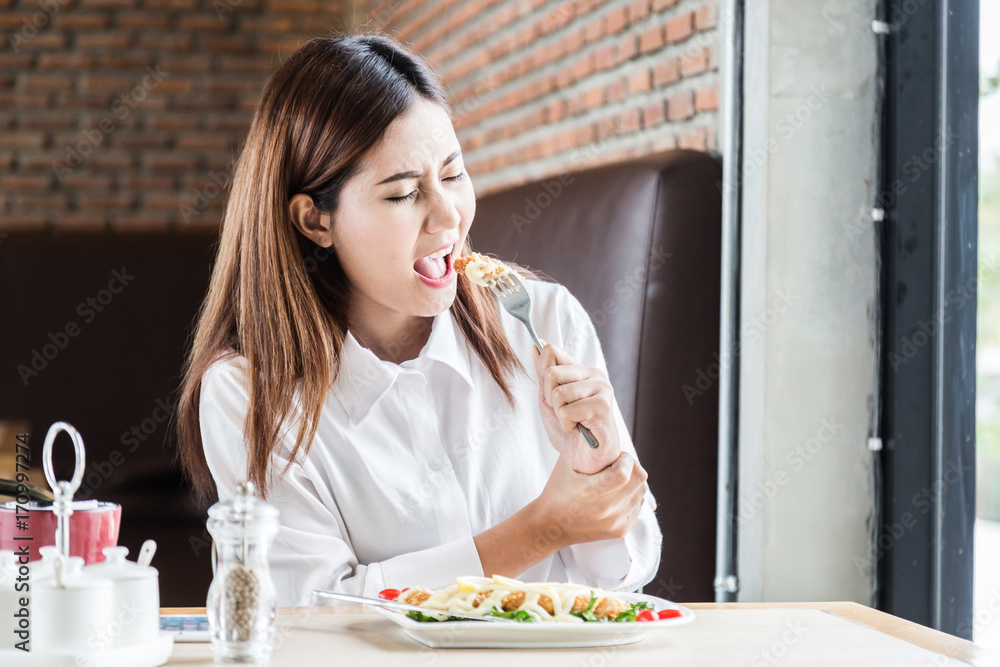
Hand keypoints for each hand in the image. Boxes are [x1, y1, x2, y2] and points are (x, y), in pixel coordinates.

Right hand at [532, 452, 647, 549]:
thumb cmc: (557, 492)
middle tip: (619, 464)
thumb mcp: (566, 465)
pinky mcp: (620, 531)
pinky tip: (617, 492)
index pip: (624, 473)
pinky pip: (638, 506)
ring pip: (641, 492)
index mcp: (591, 492)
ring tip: (617, 478)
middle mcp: (606, 509)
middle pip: (638, 480)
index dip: (626, 459)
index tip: (618, 455)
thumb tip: (600, 434)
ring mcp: (615, 522)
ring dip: (633, 481)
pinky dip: (632, 495)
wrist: (551, 526)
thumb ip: (584, 449)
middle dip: (632, 466)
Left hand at [533, 340, 620, 473]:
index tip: (551, 395)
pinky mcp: (604, 406)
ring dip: (559, 414)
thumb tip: (537, 345)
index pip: (552, 352)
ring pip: (558, 393)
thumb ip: (543, 375)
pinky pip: (567, 411)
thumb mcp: (548, 400)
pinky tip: (580, 430)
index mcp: (582, 370)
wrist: (585, 461)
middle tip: (564, 413)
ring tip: (573, 422)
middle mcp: (595, 375)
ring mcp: (602, 389)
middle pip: (552, 372)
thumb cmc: (569, 431)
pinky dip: (567, 425)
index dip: (543, 376)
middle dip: (549, 399)